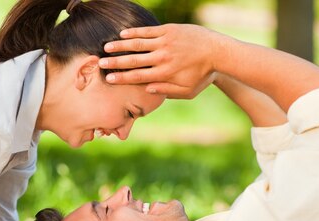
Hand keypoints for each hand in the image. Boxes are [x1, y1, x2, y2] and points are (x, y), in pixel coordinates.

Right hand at [99, 24, 218, 98]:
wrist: (218, 52)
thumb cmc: (202, 75)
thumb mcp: (187, 91)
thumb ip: (167, 92)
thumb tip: (148, 89)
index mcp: (165, 74)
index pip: (138, 76)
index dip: (122, 78)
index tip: (108, 79)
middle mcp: (163, 57)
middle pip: (134, 60)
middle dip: (116, 62)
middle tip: (100, 64)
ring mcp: (166, 42)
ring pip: (139, 44)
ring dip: (121, 46)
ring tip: (107, 47)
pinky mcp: (170, 30)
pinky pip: (148, 31)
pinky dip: (135, 33)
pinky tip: (123, 34)